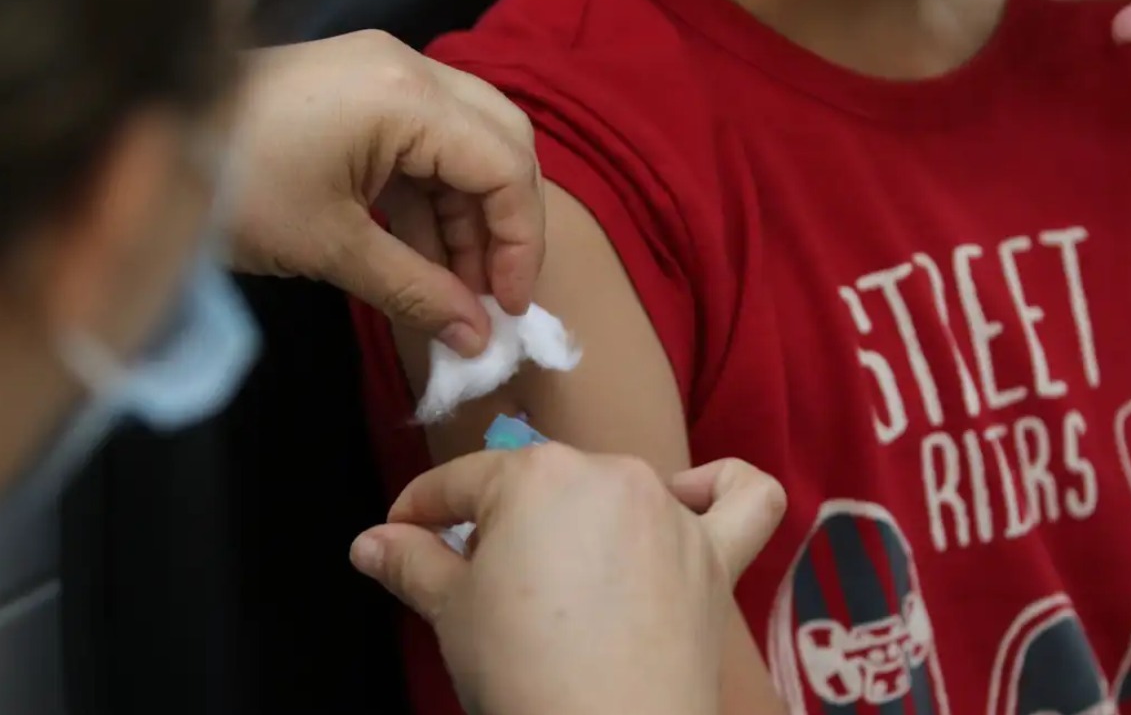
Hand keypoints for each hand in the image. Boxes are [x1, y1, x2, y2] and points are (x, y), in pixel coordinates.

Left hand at [231, 31, 543, 355]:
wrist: (136, 141)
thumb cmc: (232, 188)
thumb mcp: (331, 248)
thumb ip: (418, 291)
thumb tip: (478, 339)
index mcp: (406, 97)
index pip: (505, 167)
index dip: (520, 242)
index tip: (512, 308)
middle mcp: (408, 72)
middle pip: (500, 145)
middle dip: (504, 225)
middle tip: (496, 295)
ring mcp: (383, 77)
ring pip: (464, 149)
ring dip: (467, 221)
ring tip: (459, 293)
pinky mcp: (359, 95)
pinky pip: (422, 149)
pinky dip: (430, 205)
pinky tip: (427, 262)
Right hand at [349, 446, 785, 714]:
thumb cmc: (521, 671)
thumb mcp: (451, 613)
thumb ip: (410, 563)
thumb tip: (370, 542)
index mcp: (536, 476)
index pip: (463, 482)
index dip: (422, 510)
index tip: (402, 536)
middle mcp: (608, 474)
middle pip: (539, 486)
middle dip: (502, 526)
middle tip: (480, 585)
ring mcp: (670, 510)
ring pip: (617, 490)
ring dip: (583, 518)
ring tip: (561, 576)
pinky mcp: (716, 554)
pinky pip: (744, 498)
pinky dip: (719, 488)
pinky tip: (690, 499)